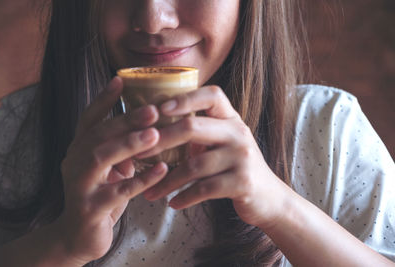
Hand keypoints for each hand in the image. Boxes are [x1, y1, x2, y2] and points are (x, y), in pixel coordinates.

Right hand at [55, 77, 167, 263]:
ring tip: (154, 134)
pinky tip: (161, 170)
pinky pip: (118, 191)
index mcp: (80, 149)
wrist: (79, 236)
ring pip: (101, 158)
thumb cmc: (101, 195)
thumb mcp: (109, 168)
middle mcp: (75, 162)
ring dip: (129, 144)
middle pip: (98, 134)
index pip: (88, 118)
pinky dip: (141, 179)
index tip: (120, 80)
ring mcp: (80, 185)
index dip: (103, 99)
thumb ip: (121, 149)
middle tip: (153, 110)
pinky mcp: (90, 208)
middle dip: (125, 120)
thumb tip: (150, 126)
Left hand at [140, 85, 288, 228]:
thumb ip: (200, 132)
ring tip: (151, 191)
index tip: (160, 108)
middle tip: (138, 153)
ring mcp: (242, 157)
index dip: (185, 98)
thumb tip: (154, 129)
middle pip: (193, 127)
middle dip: (161, 140)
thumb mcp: (224, 142)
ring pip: (195, 165)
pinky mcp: (242, 183)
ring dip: (168, 180)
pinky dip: (184, 197)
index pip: (212, 95)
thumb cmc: (236, 167)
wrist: (269, 198)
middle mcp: (239, 133)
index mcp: (232, 119)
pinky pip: (204, 189)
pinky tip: (172, 203)